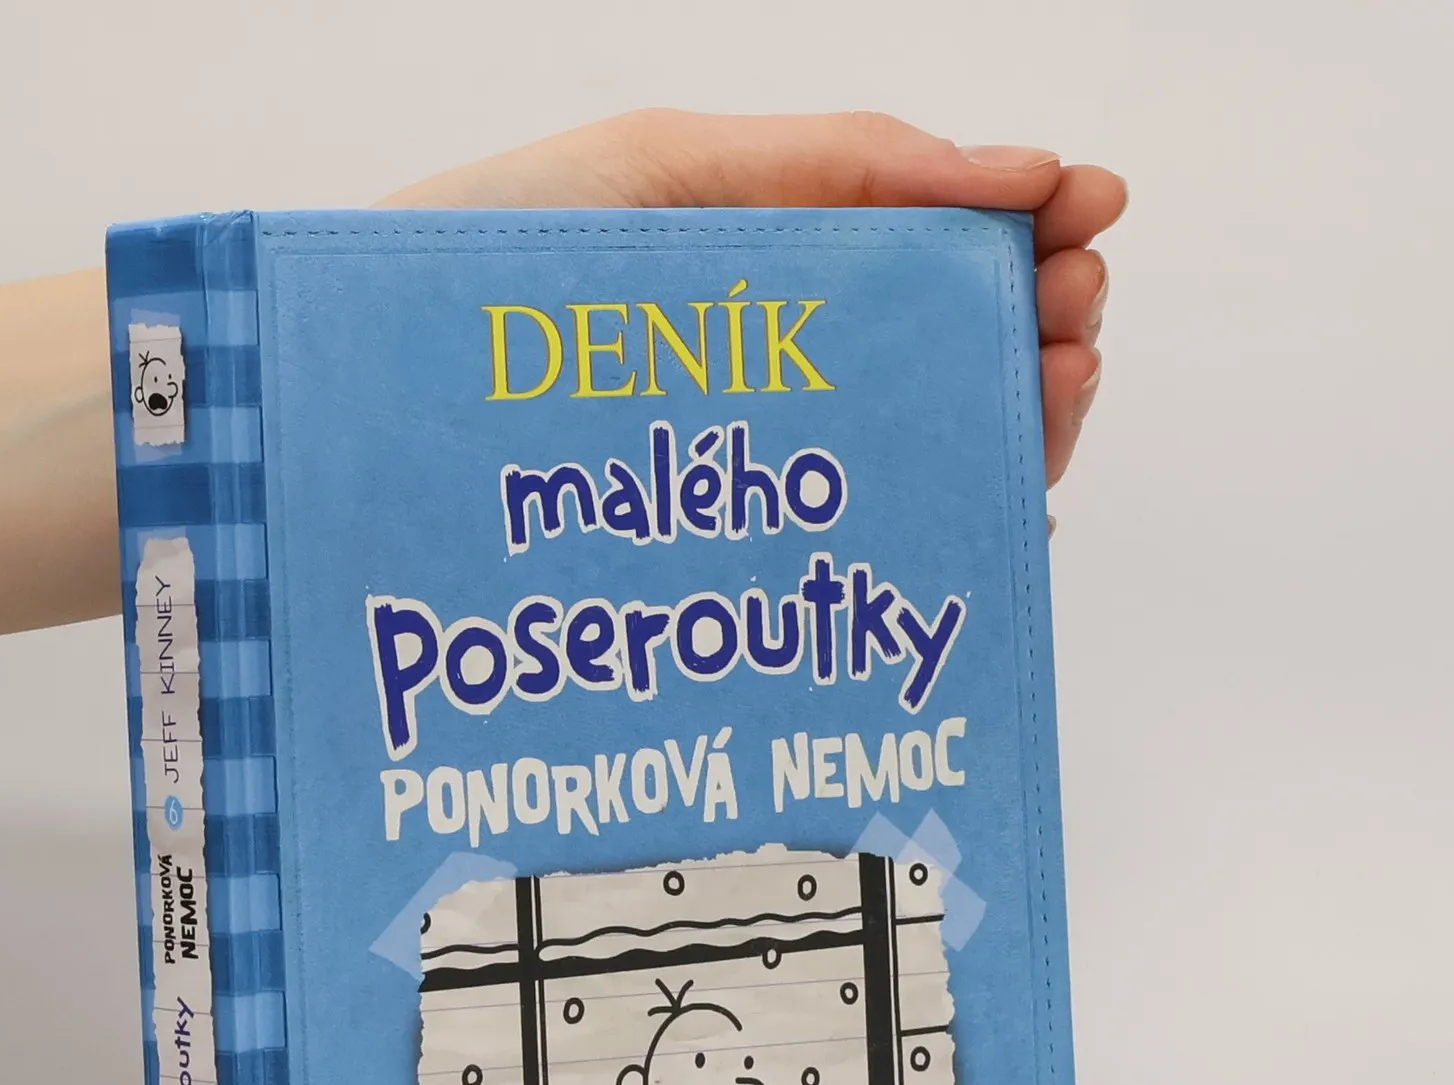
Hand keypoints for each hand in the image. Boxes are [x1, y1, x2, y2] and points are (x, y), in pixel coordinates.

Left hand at [382, 109, 1125, 484]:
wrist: (363, 403)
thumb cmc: (485, 265)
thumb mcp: (663, 167)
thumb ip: (837, 163)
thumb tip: (1015, 172)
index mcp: (772, 255)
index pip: (933, 239)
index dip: (1030, 223)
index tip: (1090, 216)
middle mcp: (781, 363)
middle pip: (954, 349)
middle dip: (1042, 323)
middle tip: (1070, 317)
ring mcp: (766, 459)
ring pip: (931, 445)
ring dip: (1017, 419)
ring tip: (1048, 387)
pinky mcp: (738, 553)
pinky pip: (870, 537)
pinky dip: (952, 517)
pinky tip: (991, 500)